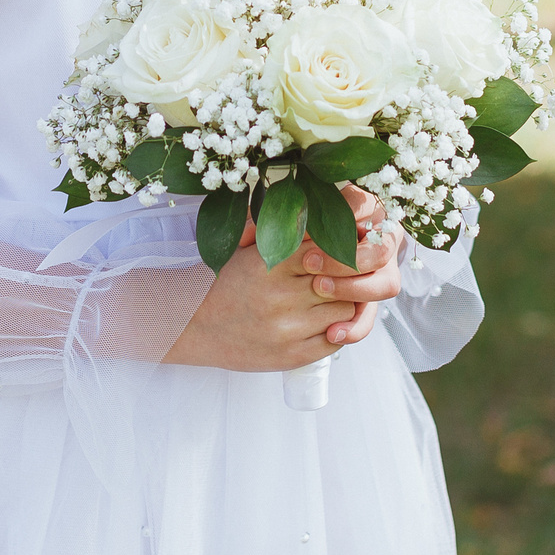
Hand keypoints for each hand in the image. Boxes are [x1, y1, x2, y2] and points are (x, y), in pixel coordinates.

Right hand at [161, 184, 405, 371]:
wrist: (196, 326)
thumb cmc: (227, 280)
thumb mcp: (249, 245)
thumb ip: (281, 224)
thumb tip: (322, 199)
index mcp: (271, 262)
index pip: (329, 246)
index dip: (348, 241)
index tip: (358, 235)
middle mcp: (281, 296)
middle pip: (345, 278)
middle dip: (352, 270)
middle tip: (355, 264)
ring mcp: (288, 328)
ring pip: (346, 309)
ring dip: (346, 300)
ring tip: (333, 293)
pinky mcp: (292, 355)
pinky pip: (336, 340)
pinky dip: (339, 328)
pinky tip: (326, 318)